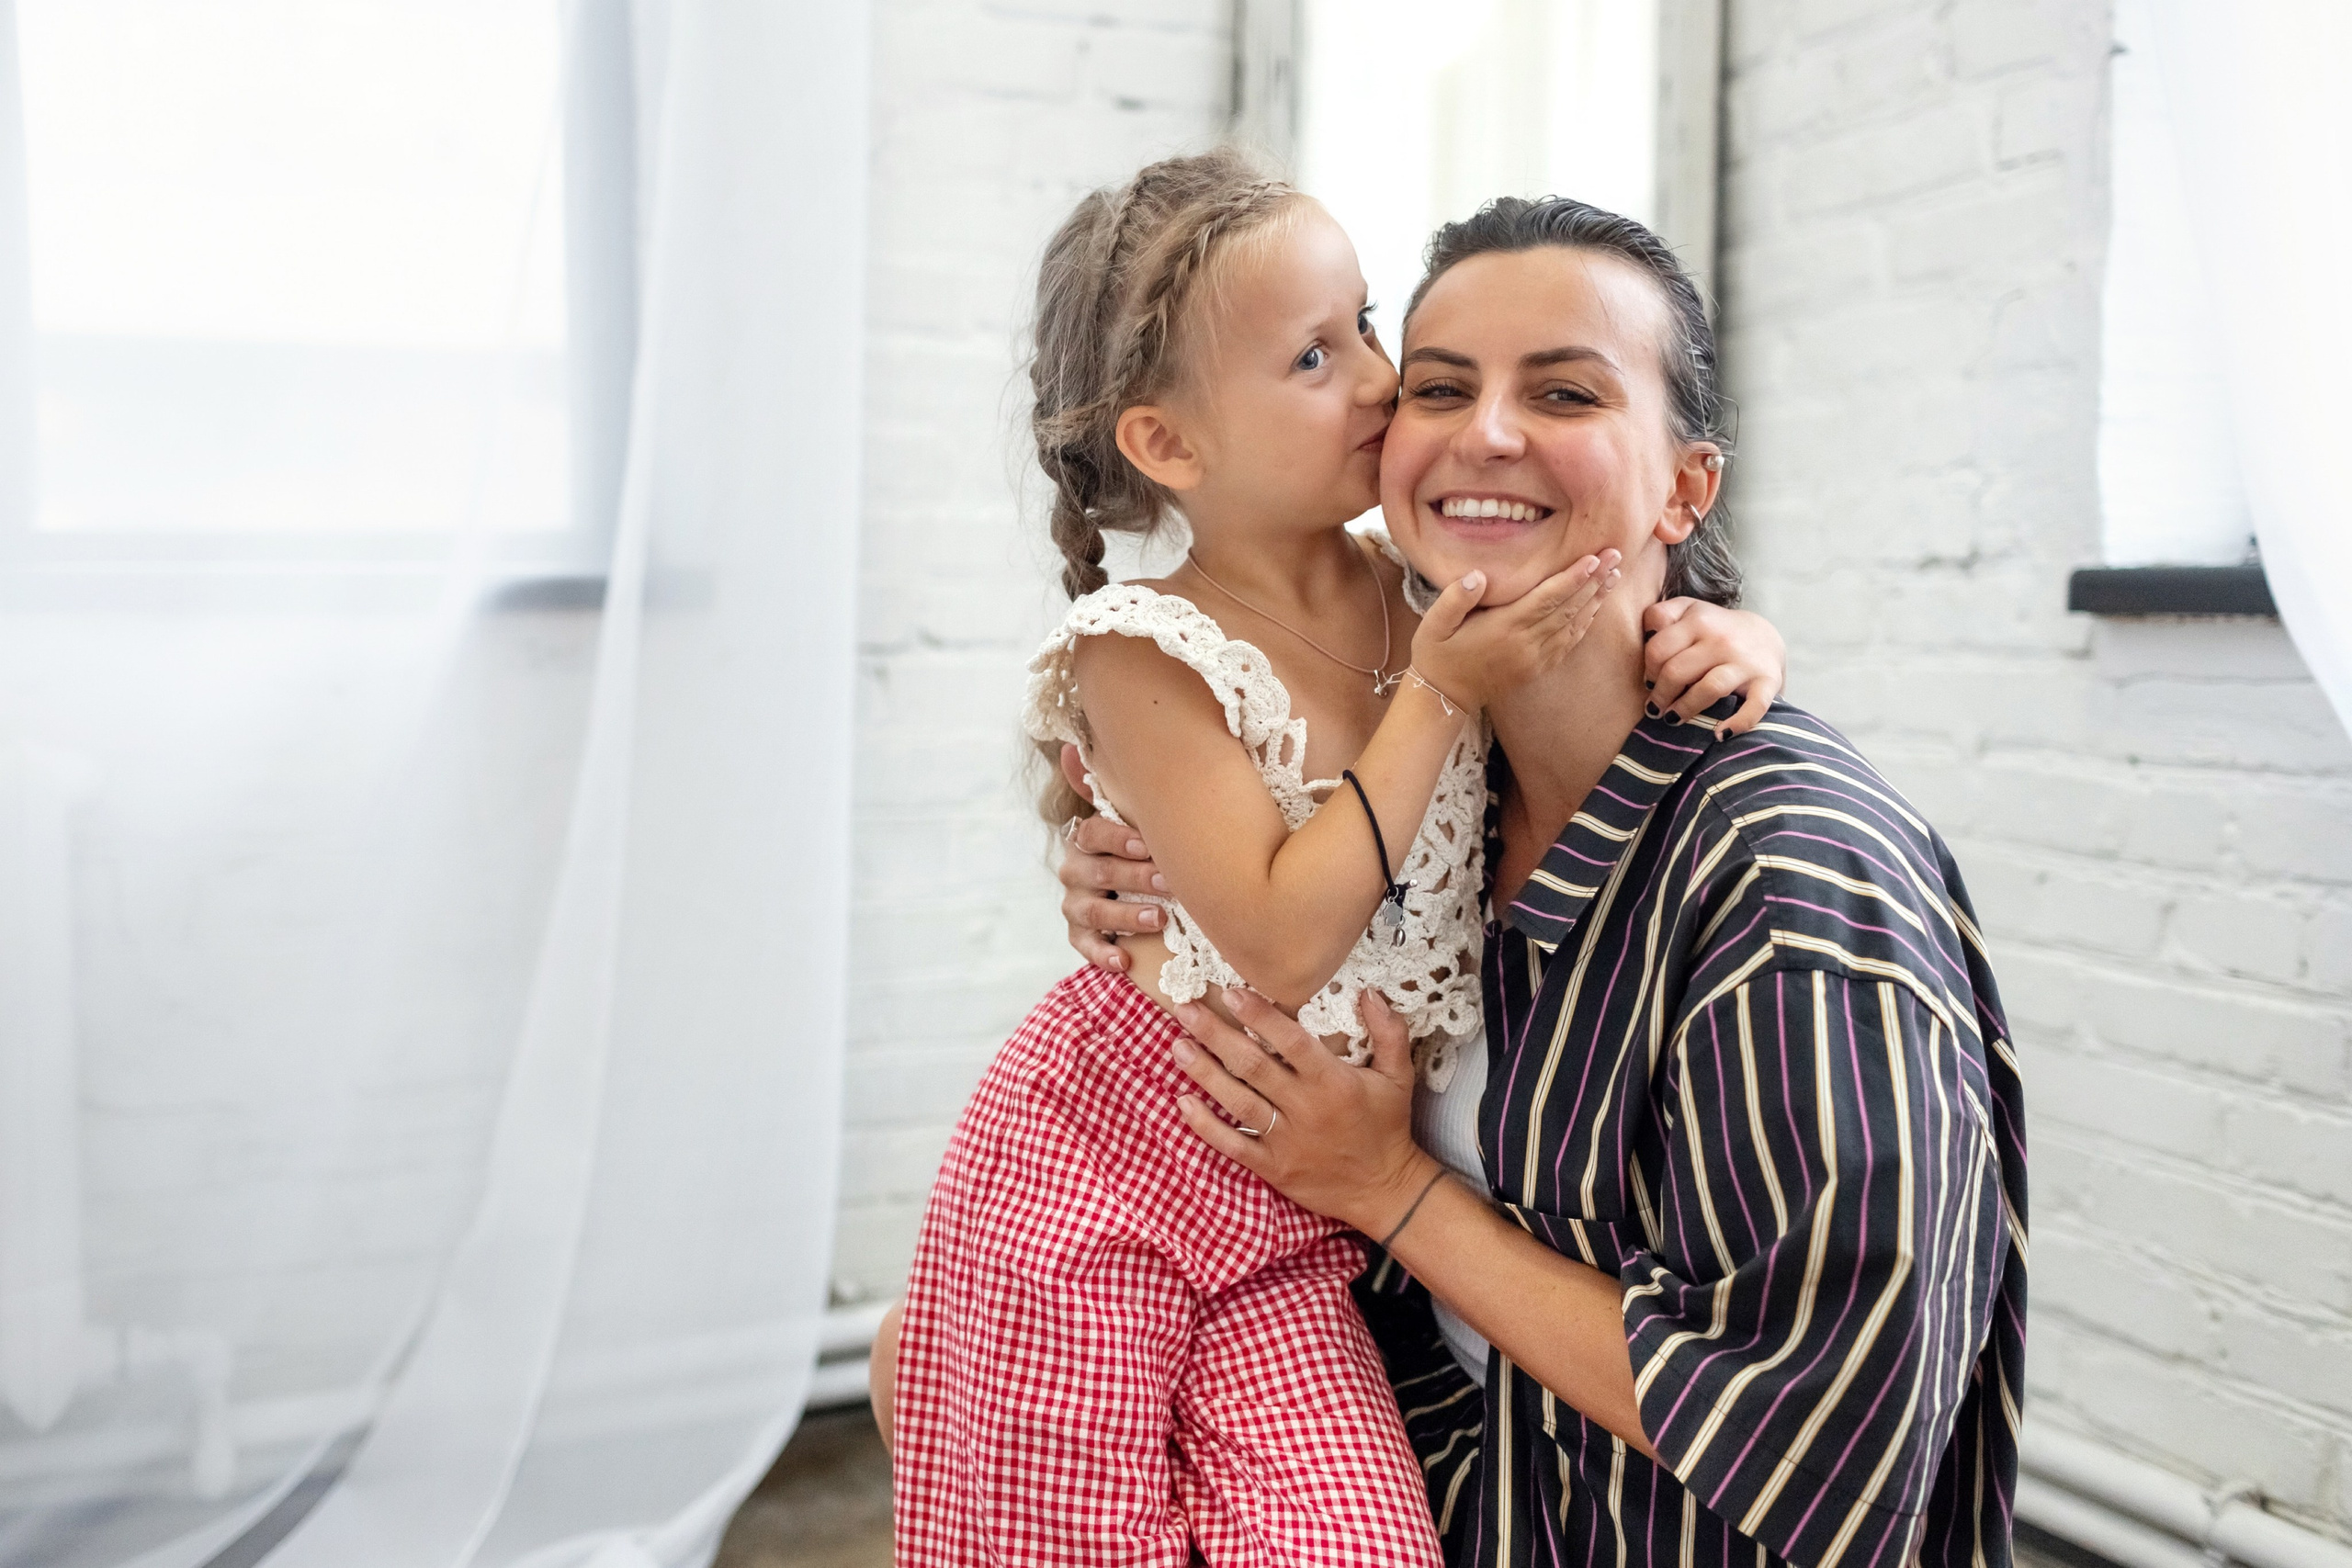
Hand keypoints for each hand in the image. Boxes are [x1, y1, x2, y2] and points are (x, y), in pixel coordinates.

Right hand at [1057, 746, 1166, 974]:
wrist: (1141, 886)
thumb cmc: (1146, 845)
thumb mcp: (1139, 814)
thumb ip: (1117, 785)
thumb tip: (1072, 746)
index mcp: (1088, 836)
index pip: (1092, 832)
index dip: (1117, 839)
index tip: (1146, 844)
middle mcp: (1075, 867)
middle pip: (1097, 872)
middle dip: (1134, 878)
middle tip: (1169, 883)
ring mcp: (1075, 902)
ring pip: (1092, 910)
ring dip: (1125, 915)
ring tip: (1159, 919)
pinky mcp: (1080, 934)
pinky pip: (1084, 946)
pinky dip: (1103, 955)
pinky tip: (1124, 962)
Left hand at [1169, 987, 1438, 1237]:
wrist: (1384, 1189)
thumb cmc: (1388, 1126)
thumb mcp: (1399, 1076)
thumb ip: (1389, 1031)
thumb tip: (1369, 991)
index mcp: (1333, 1081)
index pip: (1290, 1041)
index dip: (1259, 1016)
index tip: (1230, 993)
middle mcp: (1305, 1108)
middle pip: (1252, 1066)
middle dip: (1215, 1035)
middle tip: (1185, 1009)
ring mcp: (1286, 1140)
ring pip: (1237, 1101)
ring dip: (1204, 1073)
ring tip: (1178, 1046)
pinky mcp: (1273, 1168)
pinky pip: (1233, 1146)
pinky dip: (1206, 1126)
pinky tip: (1183, 1103)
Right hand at [1409, 551, 1621, 709]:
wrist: (1443, 696)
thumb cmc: (1437, 653)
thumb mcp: (1434, 623)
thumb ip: (1455, 598)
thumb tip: (1478, 575)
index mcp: (1503, 628)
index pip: (1546, 598)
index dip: (1572, 578)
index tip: (1594, 558)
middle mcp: (1525, 643)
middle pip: (1568, 608)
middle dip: (1594, 581)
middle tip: (1616, 555)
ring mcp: (1534, 658)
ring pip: (1574, 625)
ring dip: (1596, 600)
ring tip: (1614, 576)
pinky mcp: (1537, 668)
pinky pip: (1568, 643)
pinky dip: (1585, 624)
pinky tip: (1595, 608)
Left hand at [1642, 599, 1785, 737]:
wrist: (1765, 637)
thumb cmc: (1714, 631)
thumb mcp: (1688, 611)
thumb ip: (1661, 616)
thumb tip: (1642, 636)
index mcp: (1697, 619)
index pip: (1657, 647)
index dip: (1647, 668)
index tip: (1647, 681)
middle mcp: (1721, 638)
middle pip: (1676, 670)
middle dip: (1660, 694)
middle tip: (1655, 707)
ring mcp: (1745, 661)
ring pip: (1708, 688)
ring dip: (1685, 709)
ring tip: (1673, 719)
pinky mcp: (1767, 681)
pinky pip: (1754, 706)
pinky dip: (1738, 723)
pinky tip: (1720, 734)